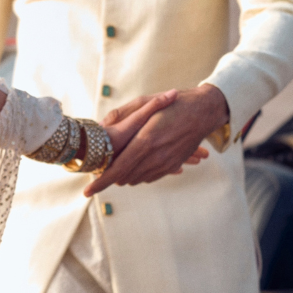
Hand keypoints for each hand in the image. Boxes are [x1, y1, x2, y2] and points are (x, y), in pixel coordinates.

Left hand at [85, 83, 224, 195]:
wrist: (205, 111)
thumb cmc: (173, 103)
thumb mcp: (145, 101)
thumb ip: (122, 114)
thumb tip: (101, 125)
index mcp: (146, 140)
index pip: (118, 168)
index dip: (101, 182)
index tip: (86, 191)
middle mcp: (156, 156)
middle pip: (125, 177)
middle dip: (109, 178)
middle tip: (96, 171)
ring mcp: (166, 163)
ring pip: (137, 179)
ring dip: (123, 176)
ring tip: (113, 166)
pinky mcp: (173, 165)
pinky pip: (150, 177)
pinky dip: (139, 174)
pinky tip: (134, 164)